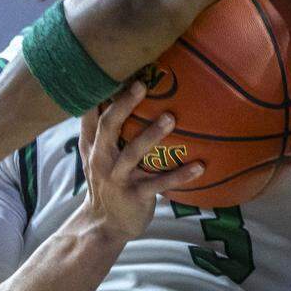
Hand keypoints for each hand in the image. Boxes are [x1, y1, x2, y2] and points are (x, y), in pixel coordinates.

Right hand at [77, 82, 204, 240]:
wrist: (103, 225)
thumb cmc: (106, 180)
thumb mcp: (94, 154)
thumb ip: (99, 126)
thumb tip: (112, 89)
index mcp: (93, 144)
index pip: (90, 112)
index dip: (99, 90)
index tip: (114, 66)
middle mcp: (101, 158)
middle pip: (108, 126)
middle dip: (123, 105)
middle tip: (141, 85)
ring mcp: (117, 178)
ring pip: (132, 153)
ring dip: (152, 135)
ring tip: (171, 118)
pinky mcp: (135, 195)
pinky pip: (159, 184)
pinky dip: (180, 175)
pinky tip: (200, 166)